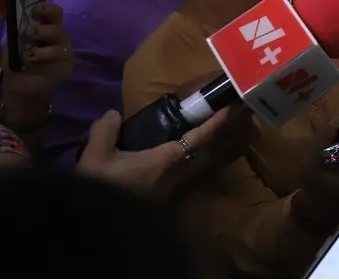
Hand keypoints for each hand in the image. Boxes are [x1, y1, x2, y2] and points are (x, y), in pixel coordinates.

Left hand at [0, 3, 72, 126]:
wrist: (22, 85)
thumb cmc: (18, 62)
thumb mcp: (15, 44)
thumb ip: (20, 33)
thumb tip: (21, 23)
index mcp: (46, 26)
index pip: (53, 12)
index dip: (46, 8)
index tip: (36, 9)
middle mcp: (57, 34)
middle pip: (57, 21)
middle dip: (42, 24)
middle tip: (30, 32)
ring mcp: (64, 47)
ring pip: (59, 35)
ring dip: (42, 39)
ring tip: (29, 53)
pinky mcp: (67, 61)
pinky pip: (59, 53)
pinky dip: (43, 55)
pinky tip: (32, 60)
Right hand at [76, 105, 253, 197]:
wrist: (98, 232)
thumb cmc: (100, 192)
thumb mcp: (94, 159)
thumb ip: (105, 132)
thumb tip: (113, 114)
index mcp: (165, 162)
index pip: (199, 139)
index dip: (217, 123)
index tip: (234, 108)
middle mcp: (178, 176)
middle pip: (211, 151)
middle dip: (227, 132)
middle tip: (241, 114)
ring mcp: (176, 191)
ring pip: (206, 165)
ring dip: (220, 148)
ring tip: (232, 131)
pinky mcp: (169, 202)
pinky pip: (195, 176)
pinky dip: (206, 162)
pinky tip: (203, 157)